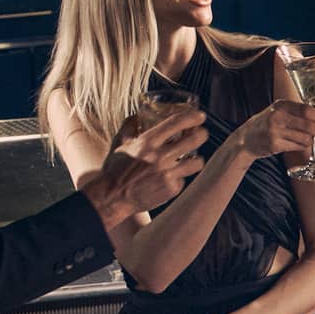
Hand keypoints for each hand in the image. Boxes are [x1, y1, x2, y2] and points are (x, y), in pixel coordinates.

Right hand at [81, 107, 207, 229]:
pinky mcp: (171, 190)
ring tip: (192, 159)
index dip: (192, 117)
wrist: (112, 197)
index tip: (199, 116)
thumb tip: (137, 116)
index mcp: (148, 142)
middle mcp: (160, 157)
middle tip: (201, 134)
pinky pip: (183, 179)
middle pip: (194, 140)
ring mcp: (168, 174)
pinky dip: (179, 177)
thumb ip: (129, 127)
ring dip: (196, 159)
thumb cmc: (114, 169)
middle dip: (201, 134)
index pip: (177, 123)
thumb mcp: (119, 143)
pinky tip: (171, 177)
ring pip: (196, 162)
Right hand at [235, 100, 314, 159]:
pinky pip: (298, 147)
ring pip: (305, 138)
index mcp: (280, 105)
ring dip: (311, 141)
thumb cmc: (266, 124)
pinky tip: (297, 144)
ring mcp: (275, 131)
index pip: (306, 110)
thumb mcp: (281, 111)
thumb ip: (301, 110)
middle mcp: (277, 117)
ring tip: (308, 140)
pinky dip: (302, 146)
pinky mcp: (274, 145)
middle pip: (308, 125)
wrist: (246, 139)